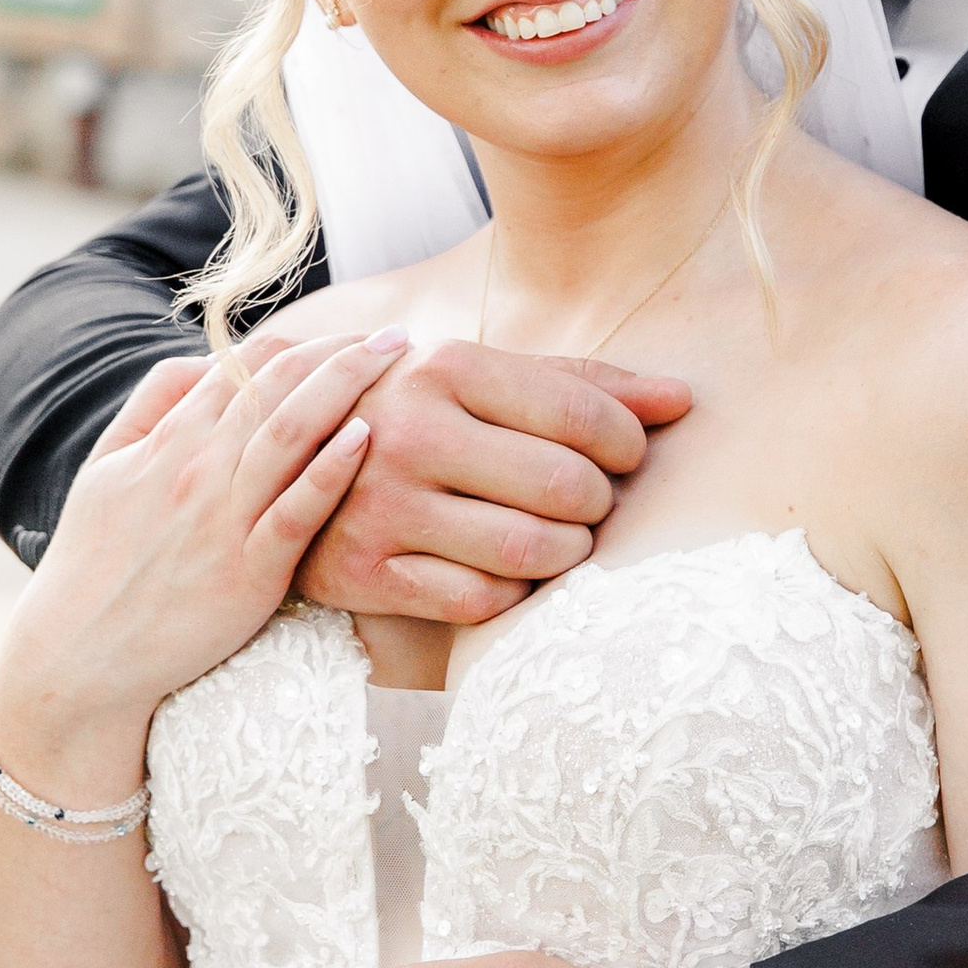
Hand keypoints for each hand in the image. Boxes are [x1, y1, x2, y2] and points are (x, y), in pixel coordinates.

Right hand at [0, 326, 403, 759]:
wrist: (79, 655)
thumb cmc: (95, 562)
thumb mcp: (105, 468)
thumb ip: (152, 406)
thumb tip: (206, 361)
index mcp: (168, 441)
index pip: (243, 367)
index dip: (303, 341)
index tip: (350, 334)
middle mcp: (197, 469)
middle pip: (276, 387)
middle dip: (339, 352)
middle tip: (393, 336)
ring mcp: (223, 519)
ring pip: (288, 433)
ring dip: (346, 388)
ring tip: (394, 363)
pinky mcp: (247, 573)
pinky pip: (294, 512)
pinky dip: (330, 471)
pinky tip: (367, 438)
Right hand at [293, 343, 690, 625]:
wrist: (284, 464)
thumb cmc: (416, 416)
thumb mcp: (484, 381)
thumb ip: (583, 385)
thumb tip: (684, 399)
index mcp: (444, 367)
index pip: (582, 416)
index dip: (627, 445)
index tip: (625, 456)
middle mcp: (410, 432)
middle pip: (565, 487)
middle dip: (598, 503)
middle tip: (588, 501)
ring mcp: (382, 506)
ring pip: (530, 551)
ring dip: (567, 553)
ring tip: (561, 536)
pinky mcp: (366, 572)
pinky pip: (481, 600)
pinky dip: (514, 592)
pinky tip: (507, 567)